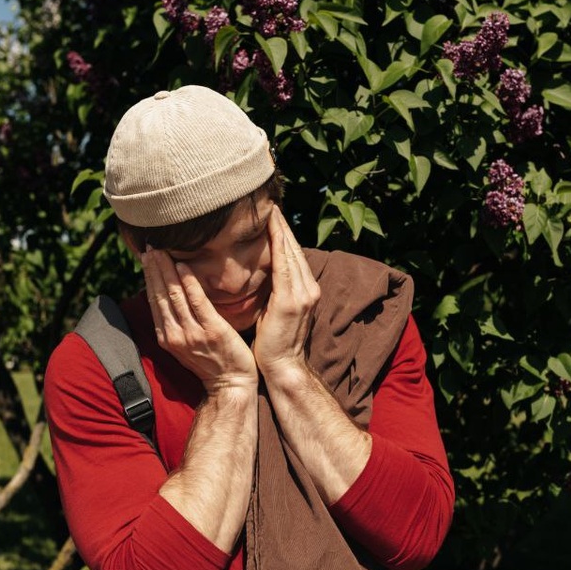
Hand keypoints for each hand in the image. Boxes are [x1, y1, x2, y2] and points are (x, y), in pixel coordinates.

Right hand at [142, 248, 257, 391]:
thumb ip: (178, 322)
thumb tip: (172, 298)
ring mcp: (192, 333)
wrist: (231, 385)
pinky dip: (189, 284)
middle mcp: (174, 334)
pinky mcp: (212, 331)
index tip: (146, 256)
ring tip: (160, 250)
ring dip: (165, 270)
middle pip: (159, 295)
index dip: (149, 277)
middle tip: (150, 245)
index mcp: (167, 336)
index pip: (154, 300)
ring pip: (173, 295)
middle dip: (153, 268)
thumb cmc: (213, 363)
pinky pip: (197, 302)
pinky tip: (183, 266)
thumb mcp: (187, 343)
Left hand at [253, 206, 319, 377]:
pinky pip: (284, 264)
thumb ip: (274, 290)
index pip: (293, 254)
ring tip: (270, 209)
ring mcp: (303, 293)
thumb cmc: (273, 342)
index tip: (272, 214)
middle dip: (282, 225)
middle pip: (294, 248)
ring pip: (291, 252)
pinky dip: (278, 244)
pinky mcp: (291, 300)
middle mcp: (309, 288)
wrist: (282, 367)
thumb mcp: (274, 310)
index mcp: (306, 290)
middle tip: (270, 202)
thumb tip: (261, 274)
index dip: (283, 233)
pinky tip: (271, 228)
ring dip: (280, 229)